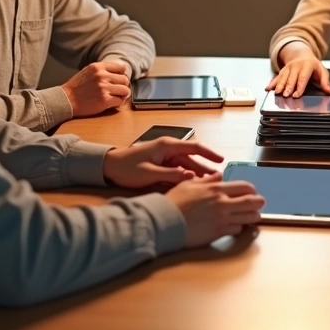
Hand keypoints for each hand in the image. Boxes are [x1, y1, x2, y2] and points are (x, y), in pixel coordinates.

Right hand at [63, 61, 130, 116]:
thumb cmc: (76, 88)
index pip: (121, 67)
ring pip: (125, 90)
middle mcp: (101, 76)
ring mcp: (103, 88)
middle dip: (122, 86)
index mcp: (98, 67)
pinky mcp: (104, 100)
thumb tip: (119, 73)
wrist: (65, 100)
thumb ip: (102, 71)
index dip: (121, 75)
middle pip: (125, 79)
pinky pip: (120, 101)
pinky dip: (118, 103)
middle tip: (117, 91)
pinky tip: (112, 103)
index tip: (118, 80)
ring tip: (116, 97)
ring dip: (122, 95)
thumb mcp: (88, 72)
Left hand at [102, 138, 223, 188]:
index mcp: (167, 146)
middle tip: (217, 179)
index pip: (194, 147)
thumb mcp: (149, 173)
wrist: (108, 166)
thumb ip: (171, 175)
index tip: (221, 161)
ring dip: (196, 172)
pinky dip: (186, 175)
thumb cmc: (126, 167)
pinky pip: (178, 168)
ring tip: (208, 183)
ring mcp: (164, 155)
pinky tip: (192, 184)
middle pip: (192, 157)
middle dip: (205, 167)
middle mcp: (168, 148)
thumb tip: (190, 176)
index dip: (210, 154)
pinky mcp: (160, 162)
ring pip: (186, 164)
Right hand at [166, 174, 265, 246]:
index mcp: (216, 188)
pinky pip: (237, 229)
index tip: (252, 192)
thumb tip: (218, 176)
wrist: (166, 221)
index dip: (251, 190)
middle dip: (259, 202)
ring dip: (253, 216)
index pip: (244, 187)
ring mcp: (222, 218)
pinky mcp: (219, 232)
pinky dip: (239, 228)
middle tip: (260, 204)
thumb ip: (206, 180)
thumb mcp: (189, 184)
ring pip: (248, 217)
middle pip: (252, 201)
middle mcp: (223, 202)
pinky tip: (236, 226)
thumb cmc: (174, 202)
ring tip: (254, 216)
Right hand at [267, 42, 329, 96]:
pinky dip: (272, 83)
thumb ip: (325, 82)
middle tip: (285, 95)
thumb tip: (329, 92)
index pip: (303, 77)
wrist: (301, 55)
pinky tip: (268, 89)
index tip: (296, 95)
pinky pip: (276, 77)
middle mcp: (296, 66)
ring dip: (279, 85)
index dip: (299, 86)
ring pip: (283, 77)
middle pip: (291, 77)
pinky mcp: (282, 70)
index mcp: (307, 66)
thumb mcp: (322, 71)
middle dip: (288, 87)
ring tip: (277, 93)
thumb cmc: (313, 66)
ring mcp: (288, 68)